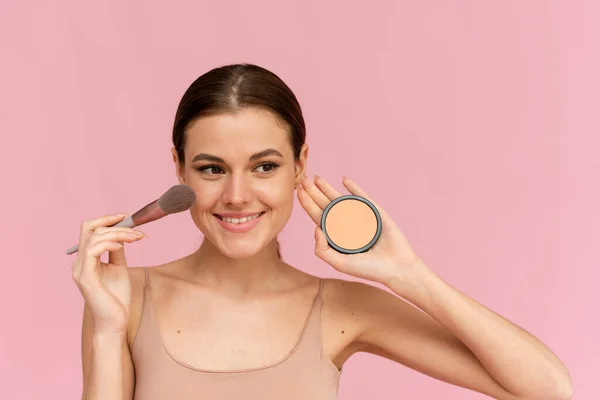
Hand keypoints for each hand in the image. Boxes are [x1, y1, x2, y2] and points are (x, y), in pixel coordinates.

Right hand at [70, 213, 146, 333]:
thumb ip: (117, 251)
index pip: (90, 230)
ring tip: (136, 238)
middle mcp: (79, 263)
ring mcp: (80, 270)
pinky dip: (108, 244)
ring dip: (118, 234)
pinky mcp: (85, 277)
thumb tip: (123, 235)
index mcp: (85, 259)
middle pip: (88, 229)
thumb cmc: (117, 297)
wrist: (116, 321)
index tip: (126, 217)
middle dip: (114, 224)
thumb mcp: (119, 267)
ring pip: (93, 237)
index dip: (107, 220)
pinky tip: (122, 246)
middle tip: (136, 230)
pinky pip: (92, 251)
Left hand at [297, 175, 419, 284]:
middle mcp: (346, 225)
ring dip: (328, 188)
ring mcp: (360, 217)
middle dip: (314, 192)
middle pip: (326, 205)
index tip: (299, 192)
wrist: (395, 267)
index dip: (308, 204)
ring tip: (316, 178)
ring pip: (341, 199)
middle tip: (303, 180)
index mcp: (337, 236)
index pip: (318, 217)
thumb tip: (315, 228)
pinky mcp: (374, 212)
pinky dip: (353, 188)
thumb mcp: (340, 263)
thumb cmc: (368, 269)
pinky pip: (362, 197)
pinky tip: (343, 180)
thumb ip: (323, 250)